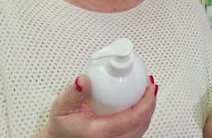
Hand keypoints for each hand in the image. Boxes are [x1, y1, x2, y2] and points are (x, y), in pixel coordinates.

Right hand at [38, 74, 157, 137]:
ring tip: (146, 95)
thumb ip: (74, 93)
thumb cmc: (61, 128)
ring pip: (140, 130)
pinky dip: (140, 119)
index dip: (146, 101)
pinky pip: (134, 133)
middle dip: (150, 104)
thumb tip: (83, 80)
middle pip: (142, 124)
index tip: (149, 87)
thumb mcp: (62, 107)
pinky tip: (138, 107)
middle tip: (149, 87)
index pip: (134, 118)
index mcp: (100, 132)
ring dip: (146, 112)